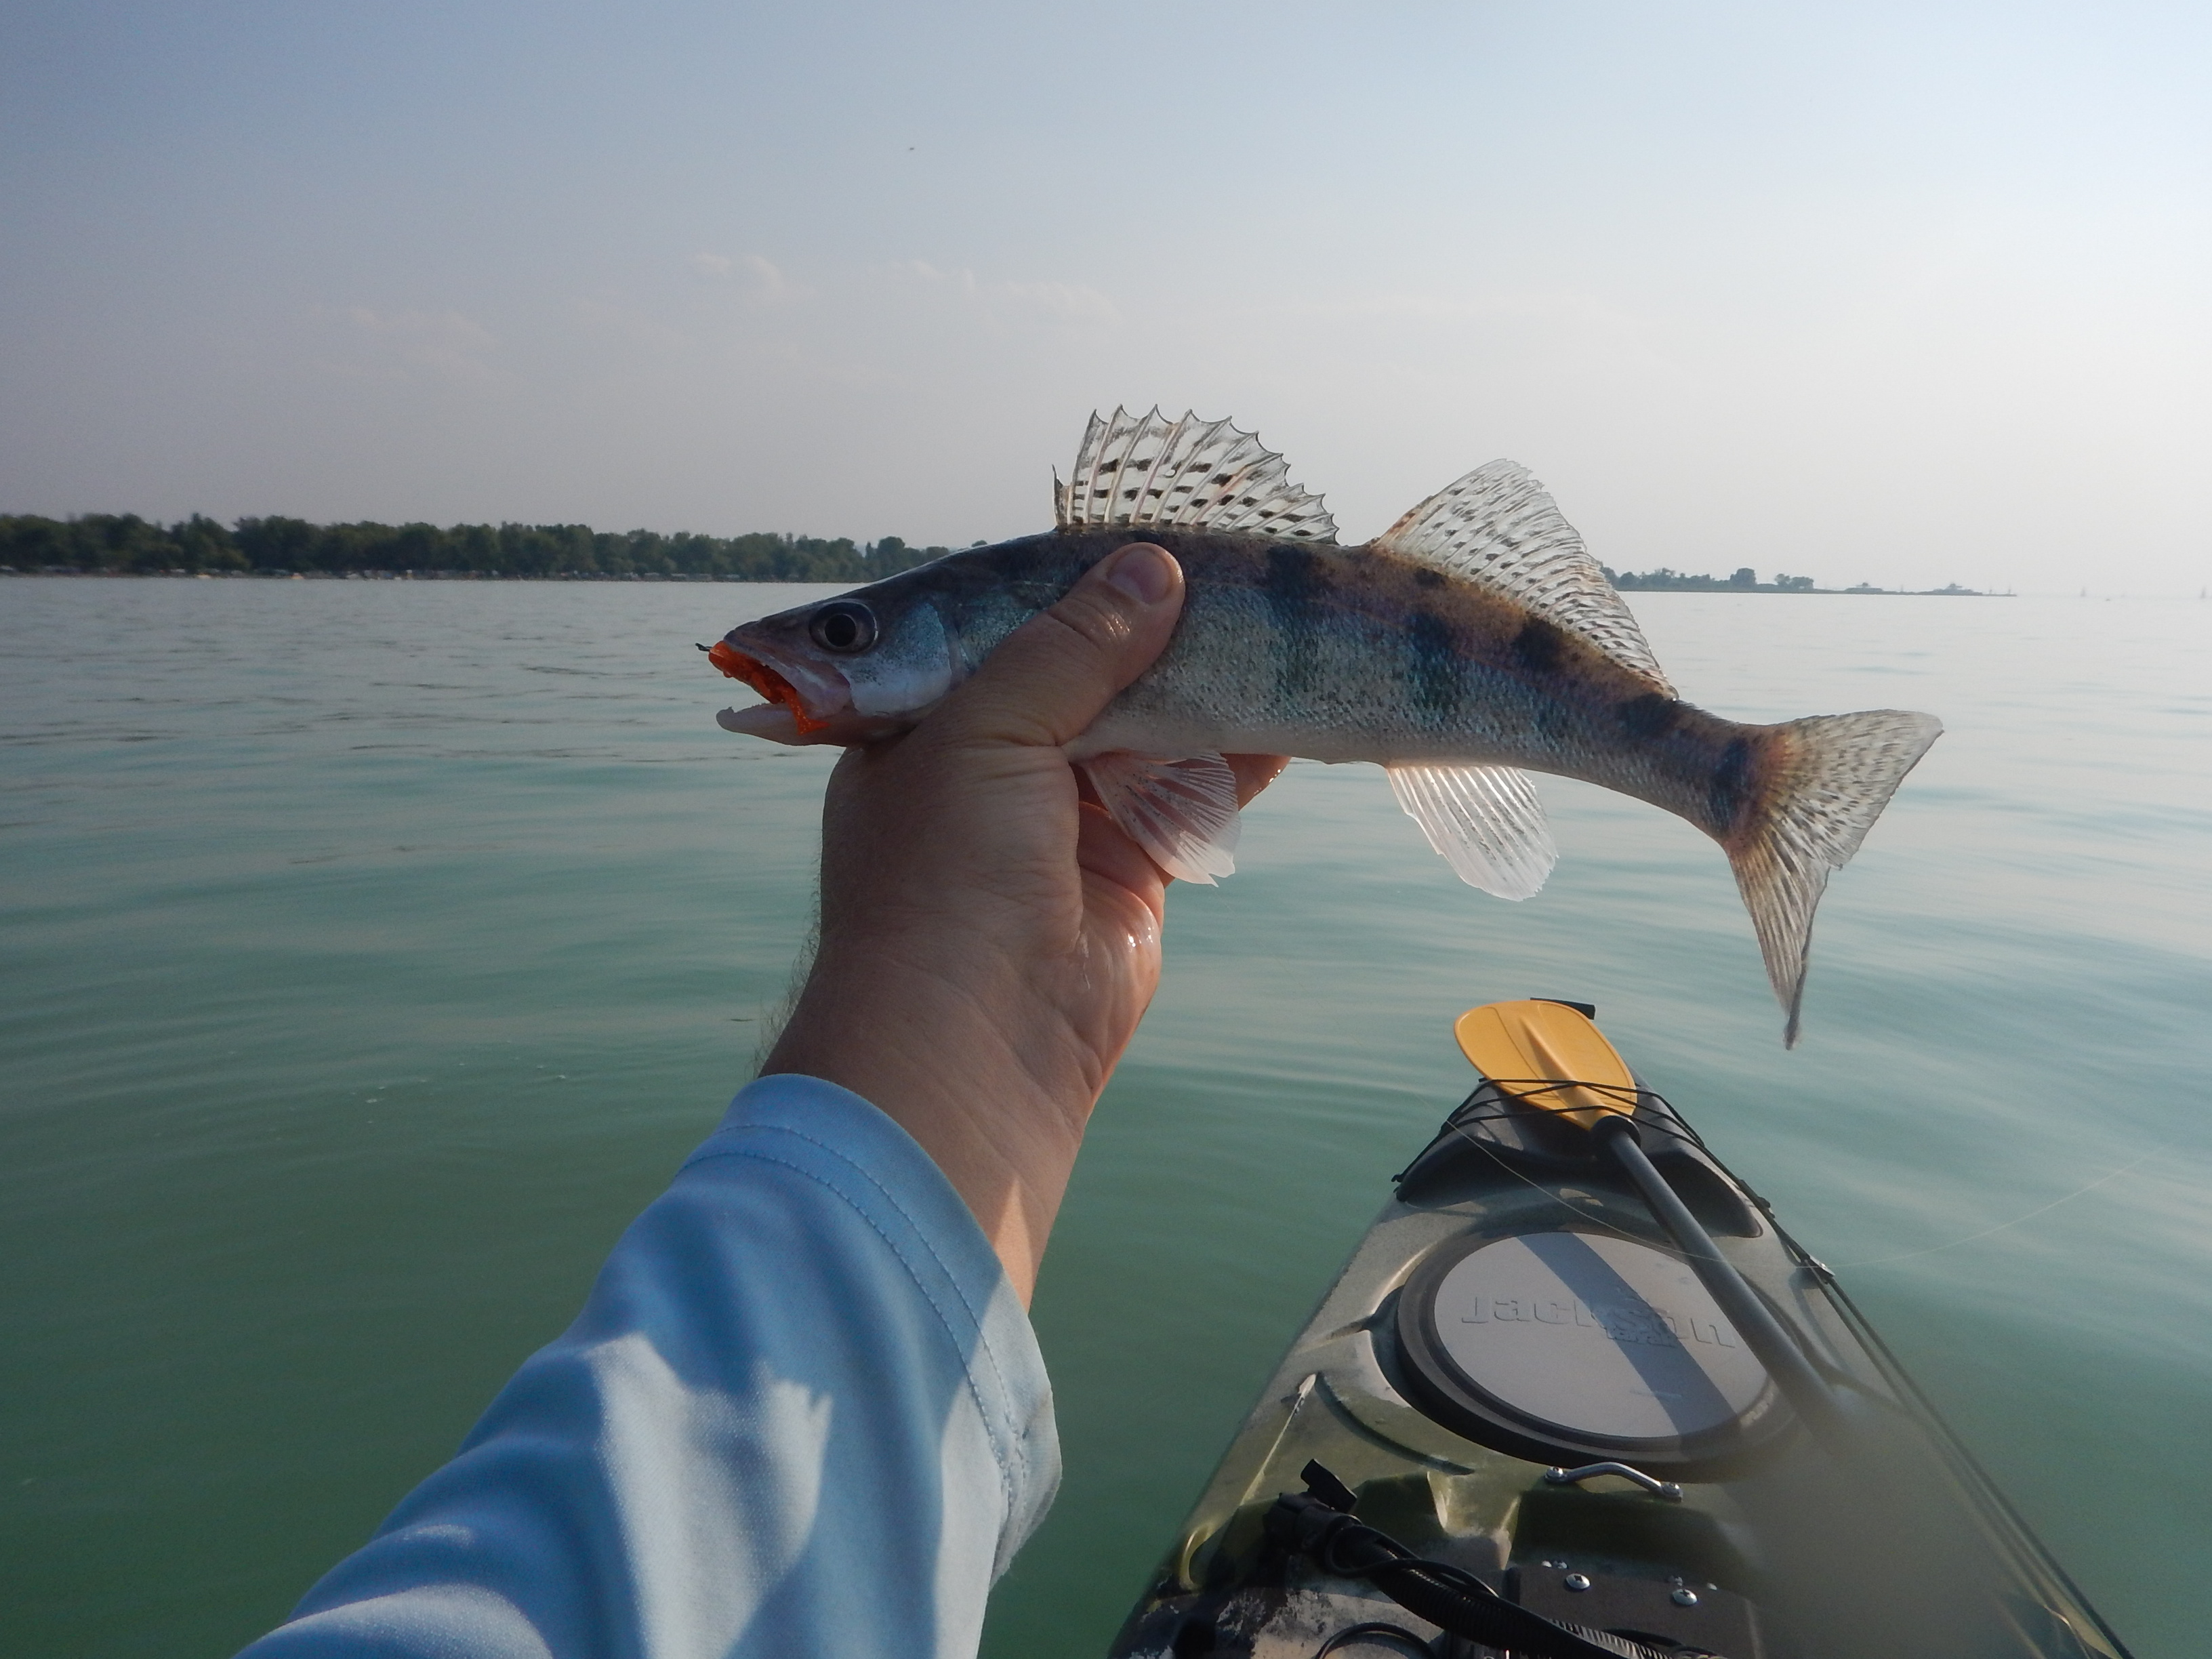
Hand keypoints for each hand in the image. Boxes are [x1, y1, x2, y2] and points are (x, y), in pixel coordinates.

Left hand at [762, 544, 1285, 1300]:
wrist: (976, 1047)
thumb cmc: (941, 879)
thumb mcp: (984, 731)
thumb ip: (1067, 647)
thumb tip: (1151, 569)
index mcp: (918, 725)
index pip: (986, 629)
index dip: (1054, 587)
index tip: (1124, 537)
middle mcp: (987, 767)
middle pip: (1076, 670)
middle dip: (1141, 625)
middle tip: (1214, 560)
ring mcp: (1062, 818)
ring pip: (1143, 722)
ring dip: (1199, 676)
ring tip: (1264, 609)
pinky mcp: (1132, 865)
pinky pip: (1193, 785)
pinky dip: (1241, 745)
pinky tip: (1286, 693)